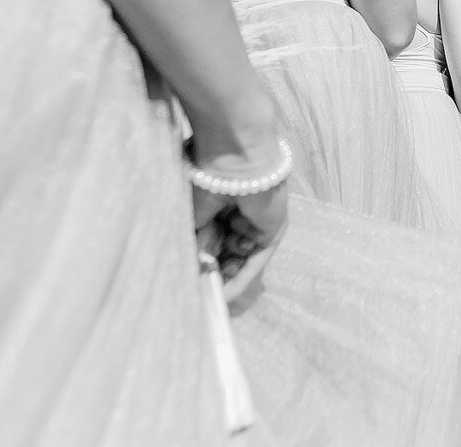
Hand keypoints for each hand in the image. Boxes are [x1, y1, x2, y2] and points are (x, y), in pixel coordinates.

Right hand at [194, 183, 287, 301]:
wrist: (236, 162)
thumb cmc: (209, 179)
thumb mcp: (196, 215)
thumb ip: (195, 241)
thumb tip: (193, 266)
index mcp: (221, 202)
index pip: (211, 237)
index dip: (201, 258)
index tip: (188, 278)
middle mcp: (240, 213)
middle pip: (226, 251)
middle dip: (213, 272)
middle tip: (197, 293)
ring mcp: (257, 223)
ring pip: (238, 259)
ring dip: (222, 275)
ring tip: (206, 288)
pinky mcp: (272, 232)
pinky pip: (255, 261)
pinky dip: (240, 278)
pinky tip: (224, 297)